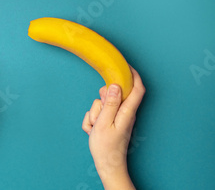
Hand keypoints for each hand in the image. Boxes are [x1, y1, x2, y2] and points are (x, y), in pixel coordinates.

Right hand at [82, 65, 144, 188]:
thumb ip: (110, 103)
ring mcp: (118, 117)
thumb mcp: (104, 123)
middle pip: (114, 94)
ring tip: (96, 127)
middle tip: (98, 112)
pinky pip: (100, 113)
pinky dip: (94, 120)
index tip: (125, 64)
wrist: (106, 167)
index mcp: (127, 112)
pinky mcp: (111, 122)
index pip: (137, 88)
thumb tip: (115, 84)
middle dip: (102, 98)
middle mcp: (125, 112)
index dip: (134, 74)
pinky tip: (94, 131)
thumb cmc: (106, 148)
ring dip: (96, 113)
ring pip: (104, 103)